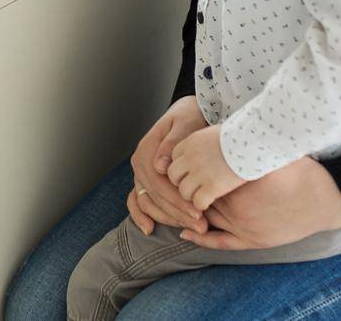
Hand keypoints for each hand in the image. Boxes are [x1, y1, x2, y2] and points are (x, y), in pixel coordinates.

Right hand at [125, 97, 209, 235]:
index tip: (198, 212)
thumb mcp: (185, 122)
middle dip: (178, 214)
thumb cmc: (191, 116)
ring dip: (169, 218)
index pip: (160, 182)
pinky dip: (141, 215)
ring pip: (149, 202)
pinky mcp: (146, 181)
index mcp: (146, 149)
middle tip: (201, 226)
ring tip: (193, 228)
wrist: (191, 112)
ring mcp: (141, 173)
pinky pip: (139, 201)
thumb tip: (160, 165)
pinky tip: (149, 229)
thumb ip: (174, 142)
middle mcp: (140, 163)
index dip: (178, 200)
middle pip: (156, 196)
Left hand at [167, 124, 245, 210]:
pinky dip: (202, 204)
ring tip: (202, 195)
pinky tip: (210, 201)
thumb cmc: (239, 135)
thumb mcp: (214, 133)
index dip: (182, 167)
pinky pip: (198, 202)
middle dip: (181, 182)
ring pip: (183, 191)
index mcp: (190, 143)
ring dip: (191, 195)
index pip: (173, 158)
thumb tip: (205, 146)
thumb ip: (203, 142)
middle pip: (173, 175)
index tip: (191, 172)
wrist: (252, 141)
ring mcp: (200, 173)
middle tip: (194, 186)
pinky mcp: (212, 187)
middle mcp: (191, 158)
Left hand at [178, 157, 340, 248]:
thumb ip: (238, 144)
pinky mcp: (251, 239)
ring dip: (194, 208)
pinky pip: (217, 240)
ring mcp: (240, 222)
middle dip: (189, 188)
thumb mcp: (261, 149)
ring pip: (202, 216)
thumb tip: (219, 129)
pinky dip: (200, 237)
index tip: (186, 164)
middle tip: (184, 181)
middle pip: (194, 193)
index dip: (187, 169)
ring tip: (189, 200)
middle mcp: (233, 201)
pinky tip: (186, 231)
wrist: (322, 195)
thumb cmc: (294, 167)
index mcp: (232, 175)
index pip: (193, 173)